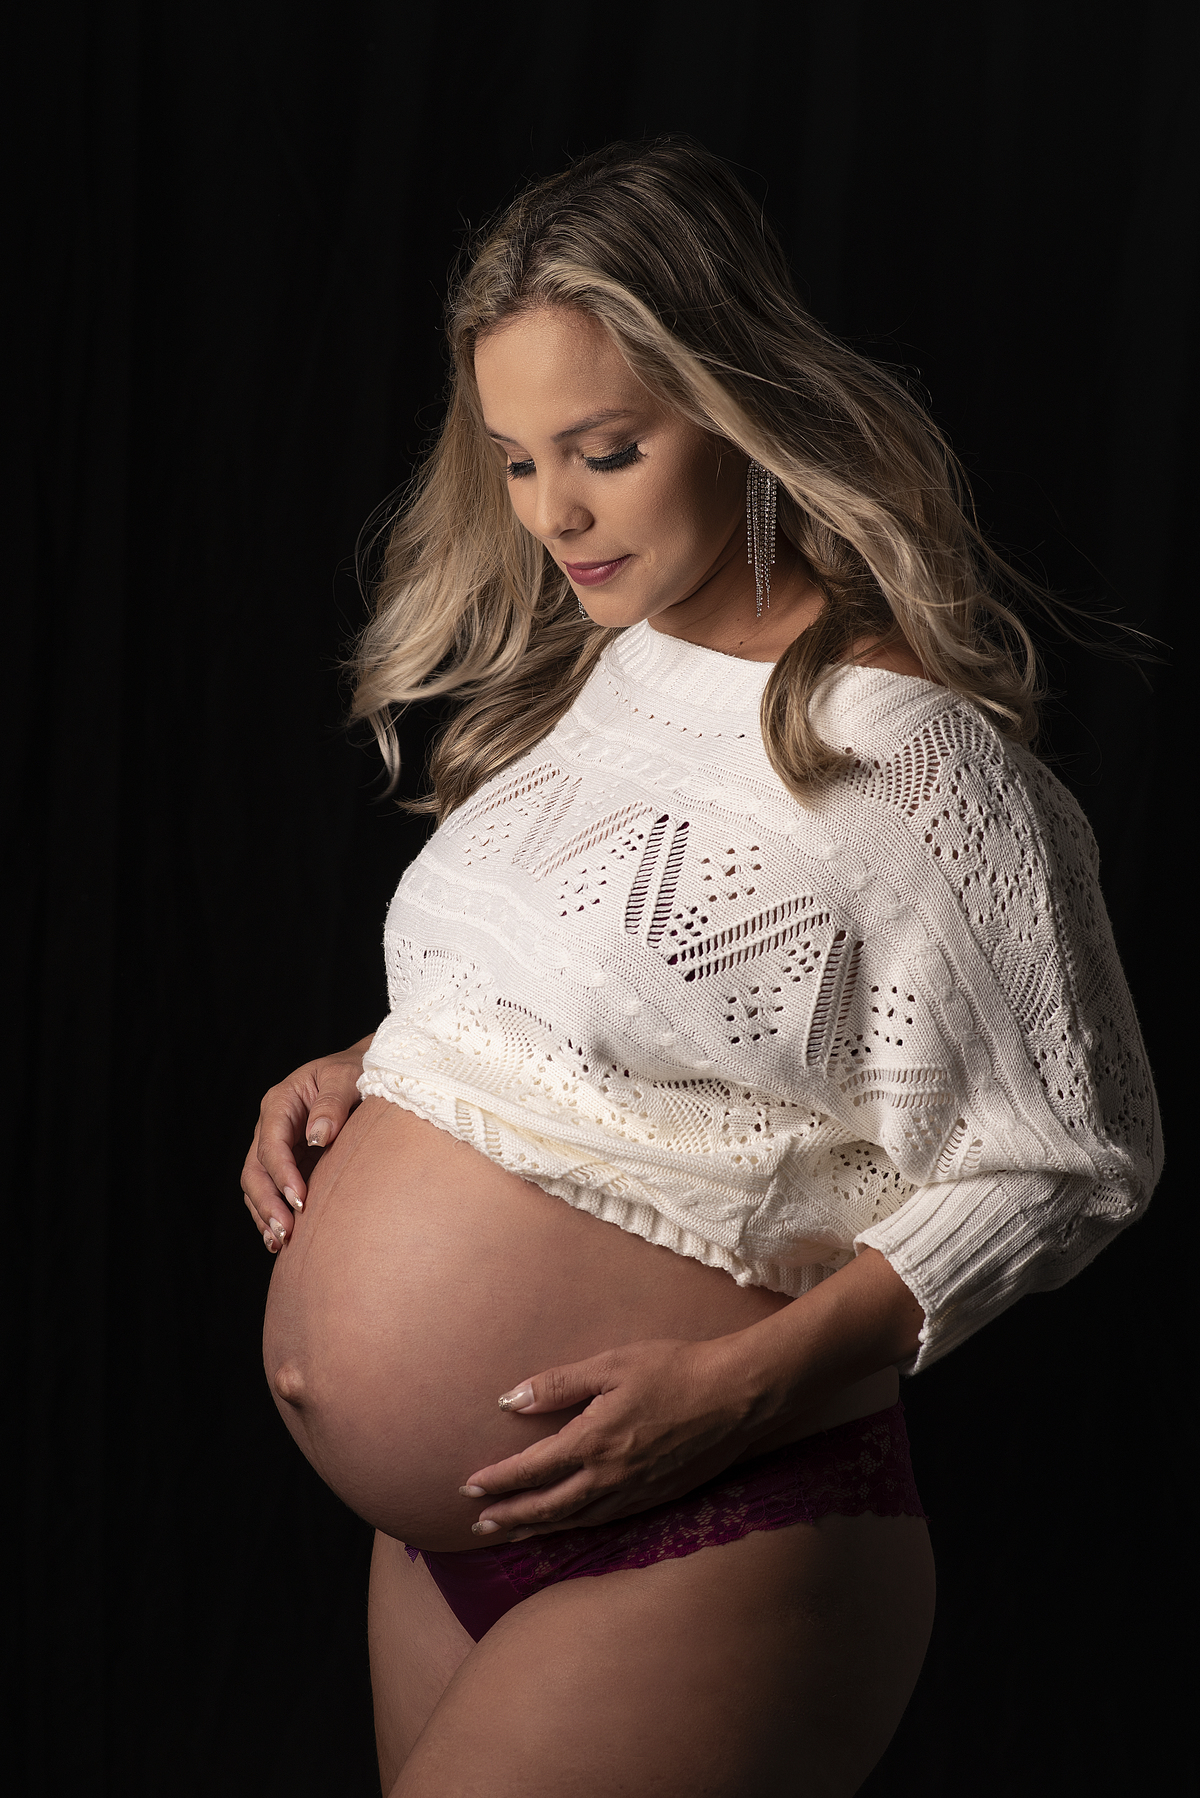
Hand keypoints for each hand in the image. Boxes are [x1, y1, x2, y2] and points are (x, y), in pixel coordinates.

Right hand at [241, 1035, 372, 1251]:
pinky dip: (274, 1214)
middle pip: (255, 1170)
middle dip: (267, 1203)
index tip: (299, 1199)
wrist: (368, 1072)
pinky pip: (274, 1192)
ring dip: (266, 1214)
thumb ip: (333, 1103)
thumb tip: (317, 1136)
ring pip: (258, 1185)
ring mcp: (280, 1147)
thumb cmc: (358, 1070)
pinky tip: (282, 1241)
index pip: (271, 1144)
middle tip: (286, 1231)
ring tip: (281, 1242)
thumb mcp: (347, 1077)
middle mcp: (273, 1126)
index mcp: (281, 1102)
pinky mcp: (292, 1164)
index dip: (282, 1174)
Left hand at [459, 1336, 755, 1540]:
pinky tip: (568, 1526)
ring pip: (574, 1521)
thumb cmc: (673, 1370)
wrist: (736, 1397)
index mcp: (592, 1442)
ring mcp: (633, 1493)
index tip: (468, 1486)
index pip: (531, 1469)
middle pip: (546, 1507)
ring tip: (510, 1534)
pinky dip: (575, 1529)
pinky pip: (604, 1523)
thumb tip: (510, 1402)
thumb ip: (558, 1385)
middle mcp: (608, 1478)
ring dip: (537, 1529)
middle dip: (508, 1516)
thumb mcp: (611, 1365)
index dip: (498, 1480)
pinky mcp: (655, 1498)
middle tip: (478, 1523)